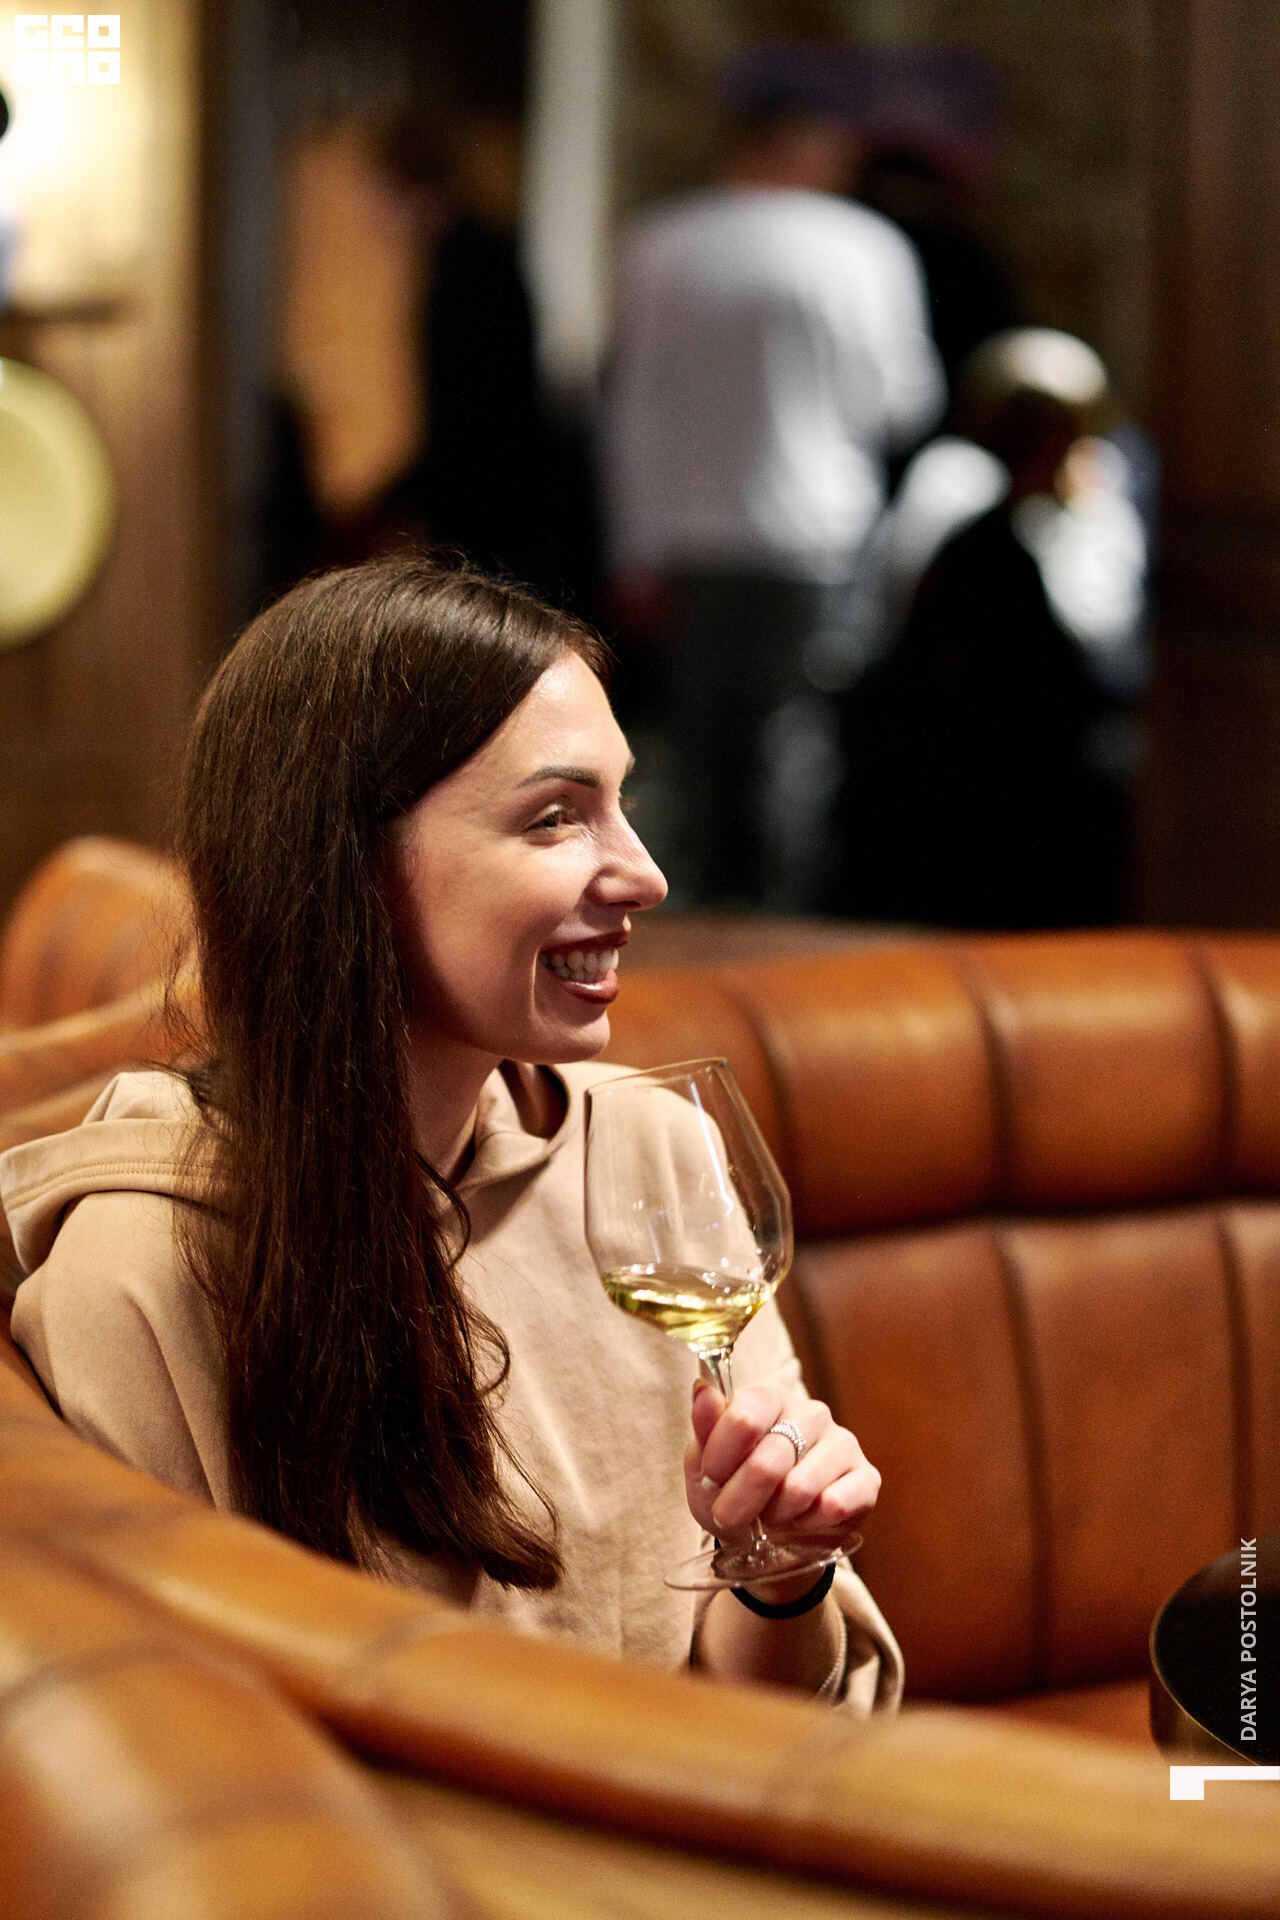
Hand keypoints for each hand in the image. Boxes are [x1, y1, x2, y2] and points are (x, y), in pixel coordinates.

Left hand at [684, 1378, 878, 1551]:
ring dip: (774, 1514)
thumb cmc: (733, 1490)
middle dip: (740, 1499)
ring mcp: (842, 1443)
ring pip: (800, 1487)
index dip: (721, 1456)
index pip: (745, 1416)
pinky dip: (808, 1523)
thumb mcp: (705, 1462)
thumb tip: (702, 1389)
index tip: (710, 1478)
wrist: (767, 1536)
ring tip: (768, 1515)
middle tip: (728, 1515)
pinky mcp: (866, 1478)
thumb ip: (705, 1427)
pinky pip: (835, 1505)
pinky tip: (801, 1519)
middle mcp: (811, 1412)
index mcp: (770, 1397)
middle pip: (770, 1459)